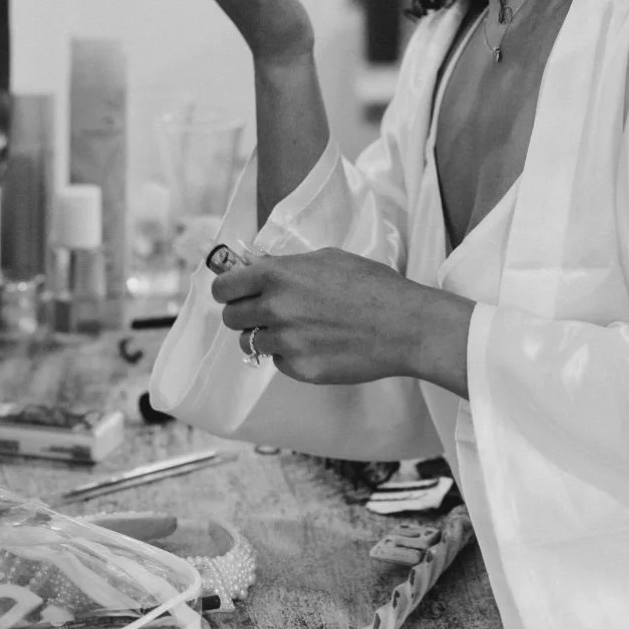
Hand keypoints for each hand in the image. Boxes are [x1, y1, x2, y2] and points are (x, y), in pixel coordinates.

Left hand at [211, 248, 470, 389]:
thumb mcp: (327, 259)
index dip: (227, 291)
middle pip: (232, 318)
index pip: (224, 288)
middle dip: (244, 314)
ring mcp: (286, 342)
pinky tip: (314, 345)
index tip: (234, 294)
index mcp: (277, 275)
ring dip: (264, 336)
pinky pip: (278, 362)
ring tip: (292, 330)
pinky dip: (288, 356)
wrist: (404, 325)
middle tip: (263, 312)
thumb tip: (260, 267)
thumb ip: (288, 265)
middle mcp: (275, 308)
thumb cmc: (372, 285)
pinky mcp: (300, 369)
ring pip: (251, 343)